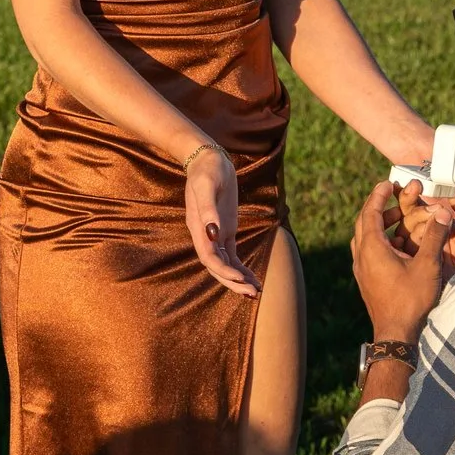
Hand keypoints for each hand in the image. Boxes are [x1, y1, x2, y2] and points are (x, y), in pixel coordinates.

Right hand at [183, 144, 260, 297]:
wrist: (209, 160)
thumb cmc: (207, 170)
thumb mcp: (207, 185)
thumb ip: (208, 209)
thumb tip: (213, 233)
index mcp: (198, 228)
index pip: (209, 258)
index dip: (224, 270)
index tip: (240, 277)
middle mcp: (205, 235)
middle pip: (217, 267)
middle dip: (233, 281)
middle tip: (253, 293)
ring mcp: (215, 234)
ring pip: (225, 264)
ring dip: (238, 279)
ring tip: (256, 291)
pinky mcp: (226, 230)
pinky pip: (232, 256)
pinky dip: (241, 268)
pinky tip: (253, 278)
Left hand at [354, 178, 450, 342]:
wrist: (396, 335)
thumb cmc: (411, 301)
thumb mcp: (428, 265)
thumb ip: (435, 236)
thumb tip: (444, 212)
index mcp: (372, 249)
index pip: (370, 212)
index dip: (378, 195)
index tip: (387, 183)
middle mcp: (362, 257)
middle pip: (365, 223)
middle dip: (380, 208)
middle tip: (396, 198)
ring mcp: (362, 270)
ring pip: (366, 239)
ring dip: (381, 225)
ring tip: (401, 220)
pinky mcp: (367, 281)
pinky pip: (370, 252)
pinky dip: (381, 241)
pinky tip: (399, 246)